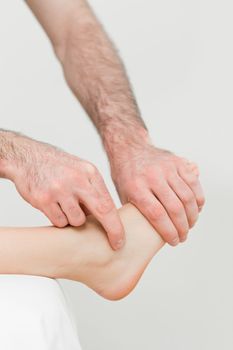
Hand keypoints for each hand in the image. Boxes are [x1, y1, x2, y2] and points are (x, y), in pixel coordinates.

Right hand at [6, 137, 124, 249]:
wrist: (27, 157)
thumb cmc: (58, 167)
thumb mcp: (81, 171)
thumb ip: (94, 191)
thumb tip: (106, 218)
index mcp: (89, 173)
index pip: (108, 203)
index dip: (116, 224)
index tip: (120, 239)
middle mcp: (77, 180)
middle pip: (101, 211)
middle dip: (112, 230)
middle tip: (116, 244)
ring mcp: (59, 190)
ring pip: (76, 221)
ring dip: (73, 219)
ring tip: (65, 206)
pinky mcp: (43, 199)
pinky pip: (59, 222)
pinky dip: (58, 219)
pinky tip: (54, 206)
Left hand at [110, 144, 204, 245]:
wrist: (129, 148)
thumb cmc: (125, 176)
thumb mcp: (123, 196)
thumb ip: (135, 213)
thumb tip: (144, 237)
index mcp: (136, 187)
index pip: (157, 215)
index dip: (169, 232)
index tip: (174, 241)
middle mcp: (152, 176)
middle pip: (175, 208)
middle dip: (183, 228)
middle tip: (183, 237)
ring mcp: (166, 167)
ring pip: (187, 197)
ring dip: (192, 215)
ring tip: (190, 225)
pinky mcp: (177, 162)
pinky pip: (193, 183)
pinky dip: (198, 198)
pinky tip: (196, 209)